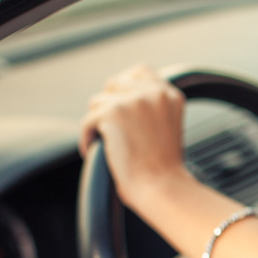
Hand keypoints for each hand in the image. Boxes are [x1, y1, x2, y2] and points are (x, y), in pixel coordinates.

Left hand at [80, 65, 191, 206]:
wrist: (161, 186)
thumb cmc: (162, 167)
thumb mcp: (167, 125)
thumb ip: (152, 105)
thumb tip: (120, 92)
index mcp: (170, 94)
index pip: (141, 71)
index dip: (126, 88)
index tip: (121, 108)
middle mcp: (154, 92)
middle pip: (115, 83)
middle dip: (109, 106)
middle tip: (113, 132)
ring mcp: (134, 99)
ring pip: (98, 101)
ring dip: (98, 123)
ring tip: (108, 144)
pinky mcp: (113, 112)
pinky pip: (87, 121)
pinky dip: (88, 139)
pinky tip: (99, 152)